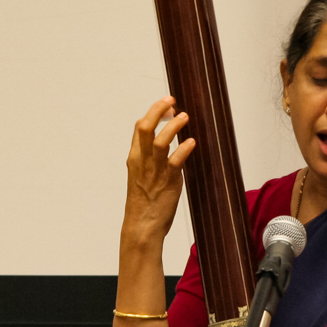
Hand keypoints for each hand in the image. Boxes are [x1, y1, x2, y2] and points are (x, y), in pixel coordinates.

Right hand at [123, 97, 195, 238]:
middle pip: (145, 127)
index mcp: (134, 158)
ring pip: (160, 141)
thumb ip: (150, 161)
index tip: (167, 106)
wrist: (142, 225)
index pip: (139, 128)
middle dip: (158, 110)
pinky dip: (184, 148)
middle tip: (172, 101)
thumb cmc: (144, 202)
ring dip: (174, 126)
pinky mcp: (168, 181)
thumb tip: (163, 146)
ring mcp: (155, 170)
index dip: (153, 113)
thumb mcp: (141, 176)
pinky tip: (192, 142)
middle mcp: (142, 161)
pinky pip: (176, 160)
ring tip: (185, 116)